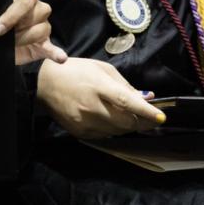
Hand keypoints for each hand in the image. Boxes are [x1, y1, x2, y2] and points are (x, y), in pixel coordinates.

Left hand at [0, 0, 66, 64]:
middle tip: (5, 34)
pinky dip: (56, 53)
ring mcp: (43, 27)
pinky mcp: (44, 46)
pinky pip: (52, 48)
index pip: (26, 1)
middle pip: (40, 13)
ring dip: (25, 39)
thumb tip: (0, 24)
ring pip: (43, 30)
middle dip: (19, 26)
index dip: (12, 16)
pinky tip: (60, 57)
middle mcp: (38, 10)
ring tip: (13, 43)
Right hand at [36, 57, 165, 138]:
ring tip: (129, 116)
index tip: (161, 117)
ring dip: (128, 126)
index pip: (126, 102)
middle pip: (126, 122)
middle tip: (150, 118)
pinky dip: (113, 129)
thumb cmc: (75, 70)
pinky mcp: (80, 132)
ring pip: (117, 131)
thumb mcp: (101, 69)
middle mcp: (92, 107)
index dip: (145, 111)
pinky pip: (105, 135)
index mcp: (98, 86)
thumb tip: (147, 97)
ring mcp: (85, 122)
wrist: (43, 83)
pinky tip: (110, 120)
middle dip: (142, 122)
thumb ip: (124, 85)